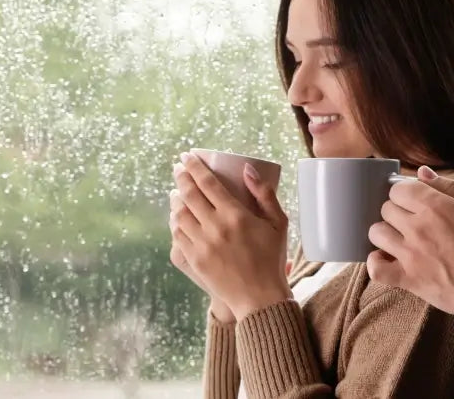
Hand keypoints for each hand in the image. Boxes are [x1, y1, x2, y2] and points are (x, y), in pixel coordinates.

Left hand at [171, 152, 290, 320]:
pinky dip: (175, 221)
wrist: (259, 298)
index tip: (187, 156)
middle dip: (181, 176)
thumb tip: (247, 168)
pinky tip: (177, 215)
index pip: (207, 183)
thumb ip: (264, 194)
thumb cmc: (272, 258)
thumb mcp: (278, 223)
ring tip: (177, 190)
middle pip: (189, 194)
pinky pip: (178, 234)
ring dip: (176, 198)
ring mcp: (202, 245)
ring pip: (179, 214)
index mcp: (236, 215)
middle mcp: (215, 227)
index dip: (194, 166)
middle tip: (178, 167)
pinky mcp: (194, 259)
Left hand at [366, 167, 453, 314]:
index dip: (406, 192)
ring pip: (376, 233)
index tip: (414, 200)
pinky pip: (376, 269)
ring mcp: (409, 254)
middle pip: (386, 208)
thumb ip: (449, 187)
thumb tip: (422, 173)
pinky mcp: (408, 279)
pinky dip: (376, 263)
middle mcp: (417, 227)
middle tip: (412, 220)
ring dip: (385, 233)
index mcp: (435, 207)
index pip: (399, 188)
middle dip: (397, 210)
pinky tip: (386, 259)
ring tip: (400, 238)